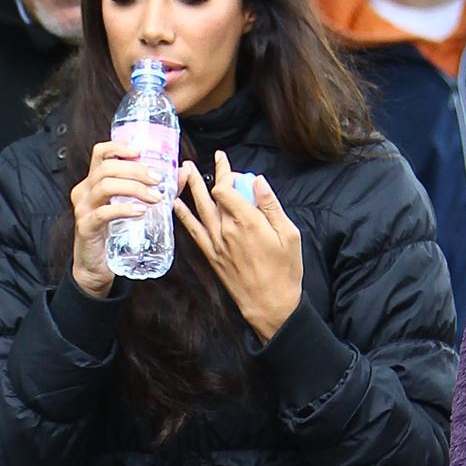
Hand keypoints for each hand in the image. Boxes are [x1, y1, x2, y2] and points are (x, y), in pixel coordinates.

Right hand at [69, 140, 161, 297]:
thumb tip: (180, 172)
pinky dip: (124, 209)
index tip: (139, 151)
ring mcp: (83, 208)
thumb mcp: (132, 208)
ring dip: (134, 188)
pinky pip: (103, 213)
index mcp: (94, 182)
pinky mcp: (86, 227)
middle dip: (135, 170)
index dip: (119, 147)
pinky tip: (140, 212)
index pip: (100, 153)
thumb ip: (155, 189)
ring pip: (105, 186)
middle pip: (107, 167)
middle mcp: (85, 191)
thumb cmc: (113, 236)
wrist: (95, 268)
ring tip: (154, 197)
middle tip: (157, 180)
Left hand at [173, 151, 302, 342]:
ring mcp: (217, 244)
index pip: (226, 188)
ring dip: (190, 188)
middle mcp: (227, 230)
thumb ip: (271, 206)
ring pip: (199, 210)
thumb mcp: (289, 235)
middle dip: (205, 175)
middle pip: (211, 195)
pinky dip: (184, 217)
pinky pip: (193, 232)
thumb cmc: (284, 271)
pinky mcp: (212, 256)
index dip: (224, 172)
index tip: (224, 161)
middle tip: (198, 160)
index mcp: (247, 222)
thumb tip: (257, 181)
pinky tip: (176, 205)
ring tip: (184, 171)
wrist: (269, 304)